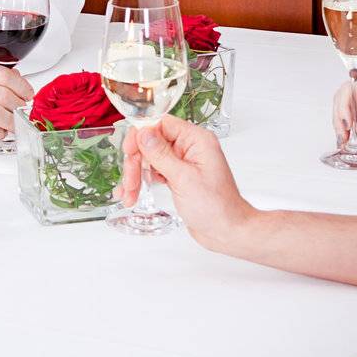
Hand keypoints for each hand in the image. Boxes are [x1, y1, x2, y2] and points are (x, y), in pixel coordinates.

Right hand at [119, 115, 254, 252]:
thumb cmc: (216, 207)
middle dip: (136, 162)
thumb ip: (161, 154)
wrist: (227, 232)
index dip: (141, 135)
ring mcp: (182, 163)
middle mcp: (189, 148)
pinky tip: (132, 194)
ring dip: (135, 175)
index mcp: (196, 140)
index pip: (161, 124)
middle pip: (151, 142)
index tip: (129, 151)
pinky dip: (141, 182)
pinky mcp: (177, 177)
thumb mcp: (184, 178)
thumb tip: (143, 132)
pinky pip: (153, 172)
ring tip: (129, 194)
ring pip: (149, 158)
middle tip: (130, 182)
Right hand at [333, 67, 356, 143]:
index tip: (346, 123)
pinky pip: (350, 114)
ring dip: (341, 121)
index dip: (345, 105)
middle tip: (343, 133)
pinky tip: (346, 135)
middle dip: (340, 115)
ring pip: (344, 105)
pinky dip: (347, 125)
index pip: (352, 88)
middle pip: (344, 96)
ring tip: (344, 138)